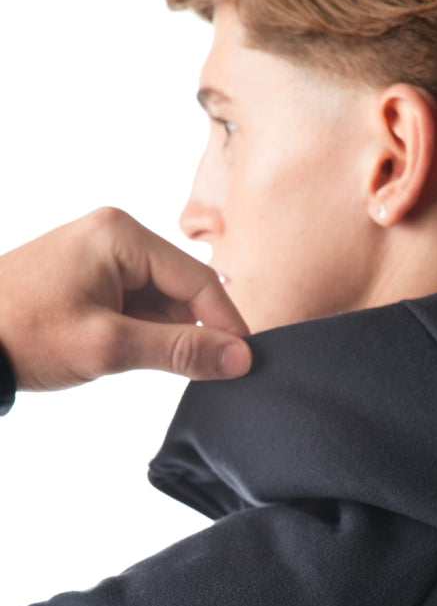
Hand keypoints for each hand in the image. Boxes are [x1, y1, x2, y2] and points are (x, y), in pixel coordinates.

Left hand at [0, 207, 251, 392]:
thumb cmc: (24, 333)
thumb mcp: (109, 346)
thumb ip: (179, 352)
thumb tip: (238, 358)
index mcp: (121, 235)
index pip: (199, 280)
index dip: (226, 325)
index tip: (243, 364)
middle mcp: (115, 235)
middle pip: (184, 289)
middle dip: (188, 331)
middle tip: (184, 370)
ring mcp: (102, 255)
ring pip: (162, 302)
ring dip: (160, 336)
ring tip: (129, 357)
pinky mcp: (92, 277)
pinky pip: (139, 306)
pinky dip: (140, 333)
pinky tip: (118, 350)